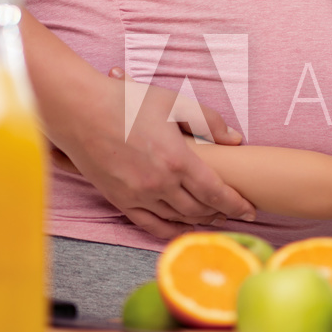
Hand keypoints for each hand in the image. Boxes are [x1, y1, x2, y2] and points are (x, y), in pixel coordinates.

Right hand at [50, 67, 254, 239]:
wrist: (80, 110)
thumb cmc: (128, 102)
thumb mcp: (175, 103)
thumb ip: (209, 121)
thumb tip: (235, 139)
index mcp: (177, 160)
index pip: (216, 192)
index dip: (237, 204)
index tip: (251, 209)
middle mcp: (159, 183)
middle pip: (200, 209)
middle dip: (222, 213)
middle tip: (236, 213)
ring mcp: (138, 195)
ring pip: (177, 218)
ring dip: (200, 221)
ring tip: (214, 218)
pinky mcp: (119, 200)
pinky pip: (150, 224)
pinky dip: (170, 228)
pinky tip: (182, 226)